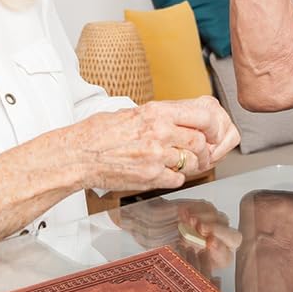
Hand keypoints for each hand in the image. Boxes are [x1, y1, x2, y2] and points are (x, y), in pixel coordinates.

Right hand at [52, 97, 239, 194]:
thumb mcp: (131, 112)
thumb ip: (159, 116)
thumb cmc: (99, 133)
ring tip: (179, 162)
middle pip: (200, 141)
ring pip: (191, 162)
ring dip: (190, 164)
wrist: (78, 155)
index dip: (214, 125)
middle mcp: (159, 132)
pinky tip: (164, 173)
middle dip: (204, 149)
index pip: (202, 115)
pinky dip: (175, 178)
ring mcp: (155, 156)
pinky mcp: (150, 177)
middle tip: (201, 152)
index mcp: (156, 112)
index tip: (213, 131)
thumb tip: (181, 118)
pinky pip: (176, 179)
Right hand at [112, 197, 242, 271]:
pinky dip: (196, 210)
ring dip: (204, 220)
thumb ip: (181, 261)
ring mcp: (216, 224)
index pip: (226, 257)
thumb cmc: (158, 244)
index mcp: (213, 261)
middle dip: (218, 232)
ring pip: (221, 220)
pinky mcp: (207, 209)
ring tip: (187, 220)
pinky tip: (182, 213)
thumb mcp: (167, 257)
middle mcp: (219, 242)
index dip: (219, 250)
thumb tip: (185, 266)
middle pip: (234, 238)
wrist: (146, 225)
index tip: (208, 243)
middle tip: (201, 228)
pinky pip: (208, 208)